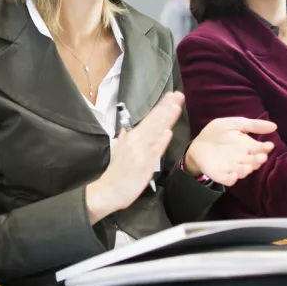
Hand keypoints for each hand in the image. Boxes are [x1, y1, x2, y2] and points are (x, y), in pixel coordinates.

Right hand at [86, 92, 183, 222]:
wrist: (108, 190)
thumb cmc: (117, 171)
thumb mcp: (120, 149)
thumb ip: (127, 137)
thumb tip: (130, 127)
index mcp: (131, 136)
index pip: (149, 118)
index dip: (161, 106)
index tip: (171, 95)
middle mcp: (136, 141)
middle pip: (154, 121)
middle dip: (166, 107)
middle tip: (178, 95)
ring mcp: (142, 153)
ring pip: (155, 133)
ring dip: (165, 119)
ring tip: (175, 107)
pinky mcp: (145, 166)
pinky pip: (154, 152)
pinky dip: (161, 142)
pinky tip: (167, 132)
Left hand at [185, 118, 276, 186]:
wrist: (198, 144)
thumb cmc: (217, 132)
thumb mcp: (234, 124)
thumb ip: (253, 125)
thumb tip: (274, 126)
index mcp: (247, 146)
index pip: (260, 149)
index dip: (265, 148)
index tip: (268, 145)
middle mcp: (243, 159)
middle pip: (254, 161)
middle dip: (258, 160)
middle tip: (261, 157)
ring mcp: (233, 168)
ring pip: (243, 172)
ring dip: (246, 170)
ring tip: (247, 166)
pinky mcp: (222, 175)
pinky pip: (229, 180)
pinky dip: (231, 179)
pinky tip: (233, 175)